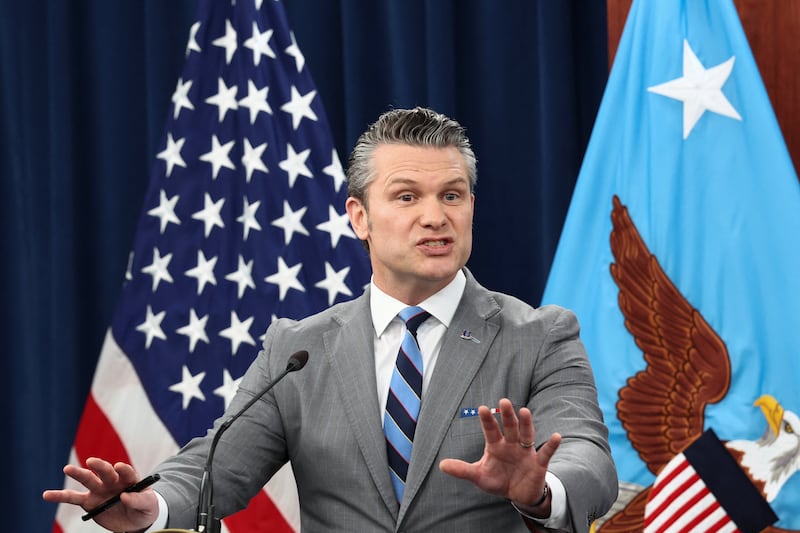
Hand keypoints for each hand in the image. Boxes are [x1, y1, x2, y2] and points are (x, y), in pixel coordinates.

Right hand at [42, 457, 158, 530]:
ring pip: (88, 480)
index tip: (119, 467)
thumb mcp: (148, 505)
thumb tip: (125, 496)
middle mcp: (113, 481)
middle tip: (92, 461)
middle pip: (105, 472)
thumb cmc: (145, 508)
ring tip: (67, 469)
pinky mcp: (90, 502)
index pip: (126, 471)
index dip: (123, 469)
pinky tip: (47, 494)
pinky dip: (60, 496)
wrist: (136, 520)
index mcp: (129, 479)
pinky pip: (73, 499)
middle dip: (100, 466)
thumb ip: (139, 500)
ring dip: (78, 474)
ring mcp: (100, 490)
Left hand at [439, 398, 560, 510]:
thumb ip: (462, 470)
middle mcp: (511, 444)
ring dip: (526, 424)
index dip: (487, 420)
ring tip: (524, 411)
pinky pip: (546, 452)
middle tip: (503, 402)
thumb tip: (441, 465)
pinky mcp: (539, 463)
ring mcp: (526, 452)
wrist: (519, 495)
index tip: (482, 408)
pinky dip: (551, 445)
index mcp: (496, 445)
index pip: (491, 430)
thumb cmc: (498, 481)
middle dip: (506, 415)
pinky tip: (556, 436)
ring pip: (526, 435)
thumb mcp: (479, 477)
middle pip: (509, 427)